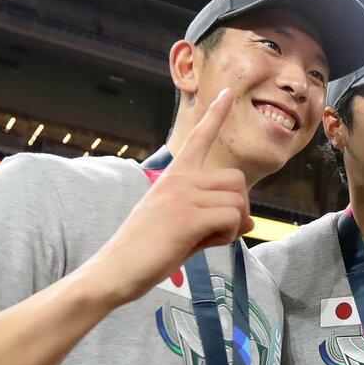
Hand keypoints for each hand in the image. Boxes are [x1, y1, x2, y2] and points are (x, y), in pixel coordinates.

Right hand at [78, 89, 246, 305]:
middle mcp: (178, 180)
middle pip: (236, 180)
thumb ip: (213, 219)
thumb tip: (250, 220)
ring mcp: (182, 196)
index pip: (198, 138)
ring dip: (234, 225)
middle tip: (219, 231)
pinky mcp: (186, 217)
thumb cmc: (145, 253)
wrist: (113, 271)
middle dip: (238, 208)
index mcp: (173, 177)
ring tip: (207, 240)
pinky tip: (205, 245)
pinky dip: (228, 236)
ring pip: (238, 200)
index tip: (225, 93)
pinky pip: (231, 218)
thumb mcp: (181, 229)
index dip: (215, 115)